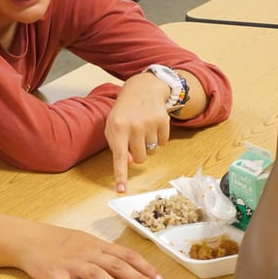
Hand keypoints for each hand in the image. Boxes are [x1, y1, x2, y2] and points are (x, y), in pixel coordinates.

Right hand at [16, 223, 163, 278]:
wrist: (29, 239)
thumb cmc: (58, 242)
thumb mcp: (84, 243)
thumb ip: (103, 254)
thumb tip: (125, 267)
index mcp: (96, 245)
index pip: (126, 254)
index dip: (144, 266)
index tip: (158, 277)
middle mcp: (87, 252)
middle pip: (117, 264)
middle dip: (138, 277)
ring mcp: (72, 262)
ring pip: (98, 273)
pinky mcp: (56, 274)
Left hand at [105, 73, 171, 192]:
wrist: (142, 88)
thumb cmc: (124, 111)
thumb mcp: (113, 125)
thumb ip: (117, 145)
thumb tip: (129, 162)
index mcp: (118, 127)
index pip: (118, 156)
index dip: (120, 174)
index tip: (121, 190)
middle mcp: (134, 126)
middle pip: (139, 158)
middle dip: (136, 154)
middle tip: (134, 140)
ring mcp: (150, 123)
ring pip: (151, 152)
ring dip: (147, 146)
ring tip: (143, 130)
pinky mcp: (164, 121)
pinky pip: (162, 144)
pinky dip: (158, 139)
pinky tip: (152, 126)